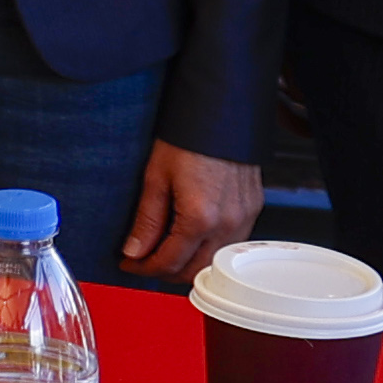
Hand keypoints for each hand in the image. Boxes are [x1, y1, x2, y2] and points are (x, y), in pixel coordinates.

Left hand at [118, 140, 261, 281]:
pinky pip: (230, 245)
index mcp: (200, 216)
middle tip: (143, 261)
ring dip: (188, 264)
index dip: (142, 268)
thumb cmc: (189, 136)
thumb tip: (134, 250)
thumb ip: (146, 220)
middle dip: (164, 272)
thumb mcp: (156, 177)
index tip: (128, 263)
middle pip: (193, 271)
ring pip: (214, 262)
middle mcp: (227, 222)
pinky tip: (192, 238)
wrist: (221, 111)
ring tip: (165, 251)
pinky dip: (209, 250)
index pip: (168, 262)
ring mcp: (244, 217)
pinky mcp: (253, 209)